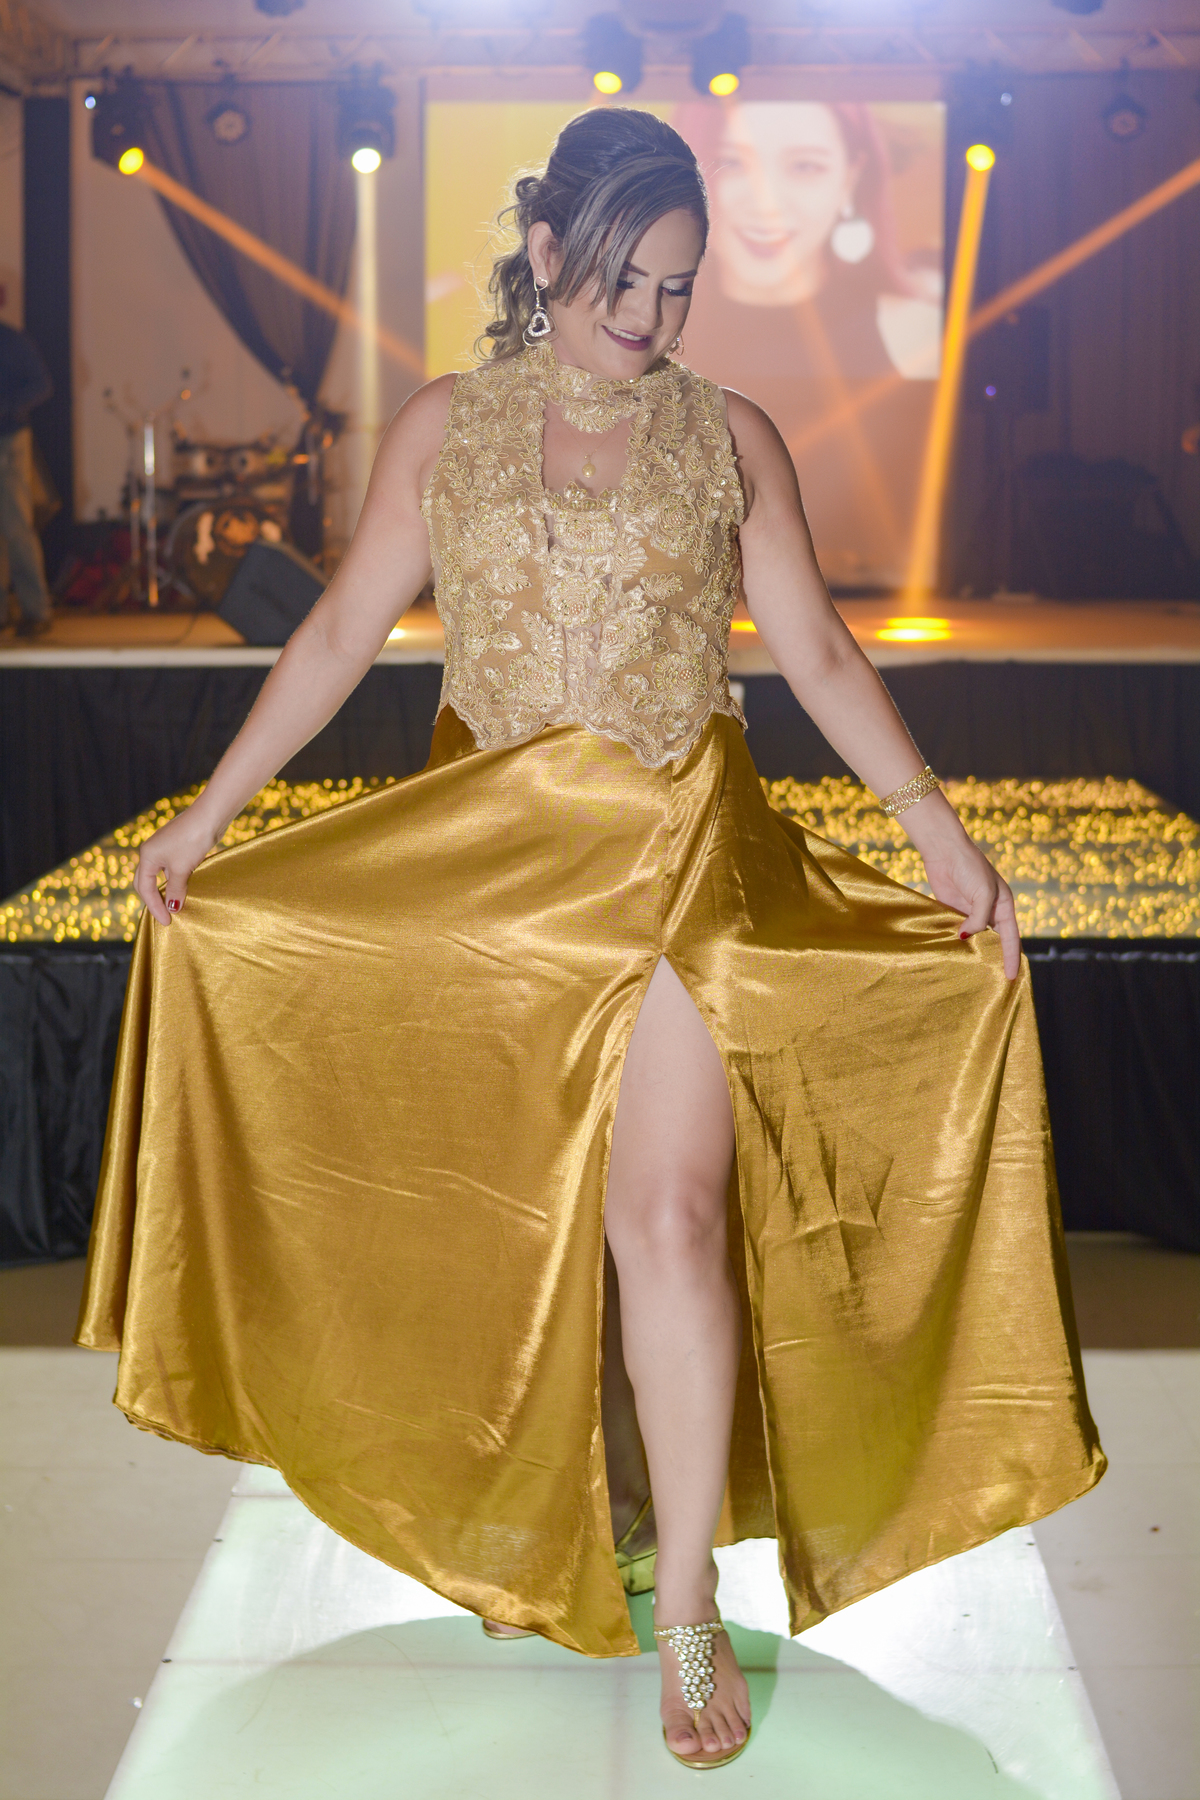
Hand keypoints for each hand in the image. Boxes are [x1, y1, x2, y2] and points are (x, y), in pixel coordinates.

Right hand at [133, 809, 219, 924]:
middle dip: (154, 900)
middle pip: (146, 882)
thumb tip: (172, 907)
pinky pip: (170, 870)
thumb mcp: (182, 869)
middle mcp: (151, 852)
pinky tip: (184, 890)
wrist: (209, 816)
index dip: (154, 907)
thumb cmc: (192, 841)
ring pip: (159, 876)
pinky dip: (174, 882)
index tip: (166, 922)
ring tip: (175, 907)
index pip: (145, 889)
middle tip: (166, 917)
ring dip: (165, 891)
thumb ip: (174, 889)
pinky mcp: (176, 847)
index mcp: (147, 856)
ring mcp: (163, 848)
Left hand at [920, 838, 1020, 978]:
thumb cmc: (970, 867)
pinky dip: (954, 941)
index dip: (1012, 957)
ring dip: (972, 951)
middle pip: (993, 940)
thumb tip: (966, 937)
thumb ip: (979, 919)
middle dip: (993, 958)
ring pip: (973, 937)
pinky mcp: (951, 910)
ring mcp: (969, 911)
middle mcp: (988, 911)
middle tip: (992, 982)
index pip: (1011, 938)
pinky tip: (951, 955)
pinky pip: (954, 930)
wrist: (945, 850)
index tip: (1012, 977)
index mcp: (1004, 906)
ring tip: (970, 974)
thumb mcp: (983, 894)